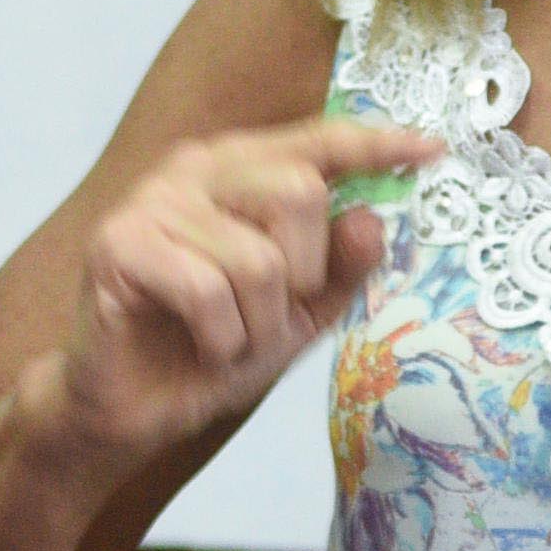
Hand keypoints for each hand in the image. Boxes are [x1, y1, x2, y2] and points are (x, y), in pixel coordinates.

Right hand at [30, 114, 441, 462]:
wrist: (132, 408)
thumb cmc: (211, 348)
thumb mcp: (298, 314)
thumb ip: (339, 268)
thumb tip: (374, 221)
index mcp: (240, 169)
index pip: (317, 141)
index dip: (375, 144)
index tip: (431, 150)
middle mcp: (195, 169)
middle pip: (299, 192)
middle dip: (305, 274)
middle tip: (275, 314)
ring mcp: (152, 201)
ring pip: (257, 257)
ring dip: (259, 324)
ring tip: (232, 340)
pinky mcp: (118, 243)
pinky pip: (205, 289)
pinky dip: (221, 337)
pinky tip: (203, 346)